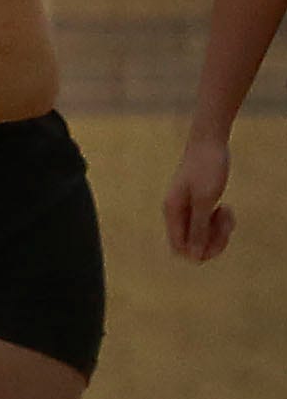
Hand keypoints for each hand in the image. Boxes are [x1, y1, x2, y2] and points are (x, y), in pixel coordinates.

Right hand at [167, 133, 234, 262]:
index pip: (180, 247)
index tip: (216, 238)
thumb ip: (198, 228)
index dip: (199, 250)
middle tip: (226, 224)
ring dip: (219, 231)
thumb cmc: (206, 169)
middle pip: (192, 245)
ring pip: (202, 236)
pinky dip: (219, 222)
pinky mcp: (198, 205)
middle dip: (213, 240)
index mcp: (172, 212)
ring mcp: (187, 209)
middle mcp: (176, 214)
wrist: (209, 143)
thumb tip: (194, 255)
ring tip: (226, 211)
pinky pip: (207, 225)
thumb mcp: (205, 200)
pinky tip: (225, 208)